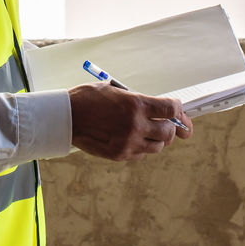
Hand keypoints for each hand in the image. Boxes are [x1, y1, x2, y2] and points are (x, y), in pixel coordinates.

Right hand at [67, 82, 192, 161]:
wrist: (65, 117)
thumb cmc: (88, 99)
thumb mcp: (116, 91)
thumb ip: (139, 101)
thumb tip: (160, 109)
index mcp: (136, 104)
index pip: (171, 109)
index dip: (178, 110)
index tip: (178, 111)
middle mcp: (135, 125)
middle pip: (169, 131)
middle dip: (171, 127)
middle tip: (169, 125)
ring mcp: (128, 142)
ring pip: (157, 146)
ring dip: (157, 139)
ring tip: (149, 132)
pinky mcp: (120, 154)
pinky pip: (141, 154)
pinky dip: (142, 148)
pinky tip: (133, 139)